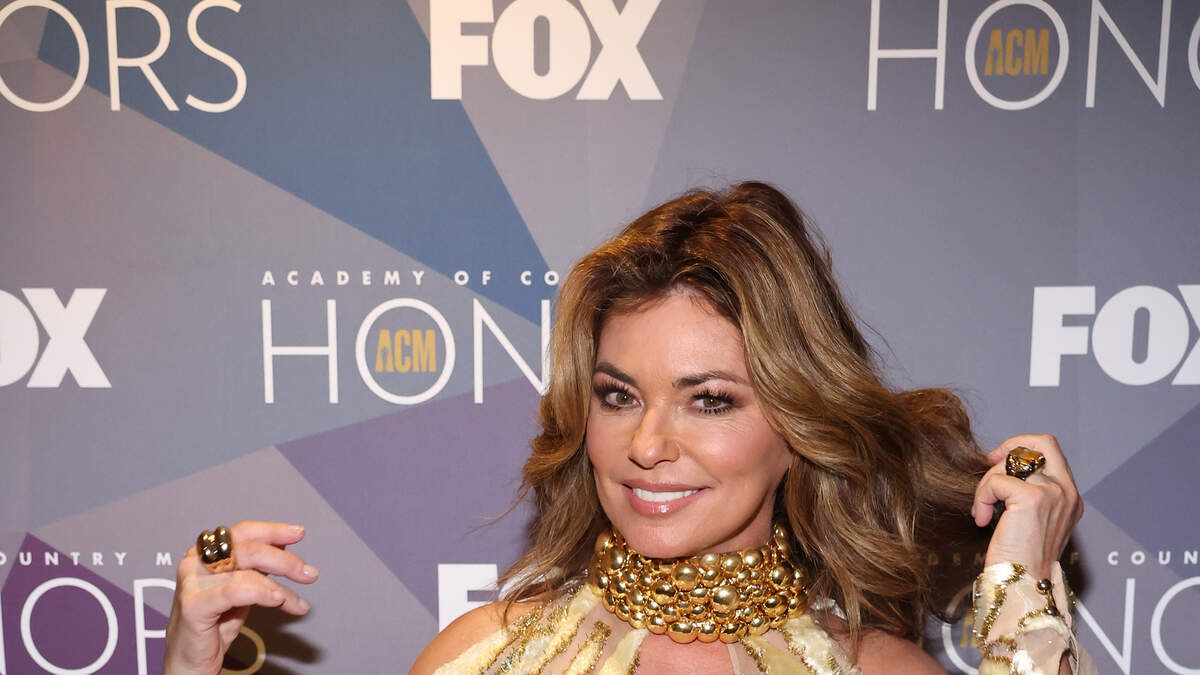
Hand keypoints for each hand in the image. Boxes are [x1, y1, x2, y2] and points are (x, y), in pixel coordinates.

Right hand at [164, 521, 317, 674]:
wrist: (190, 664)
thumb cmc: (214, 627)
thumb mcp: (242, 590)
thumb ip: (256, 567)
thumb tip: (284, 544)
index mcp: (205, 553)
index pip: (243, 532)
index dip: (273, 530)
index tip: (298, 533)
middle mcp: (195, 562)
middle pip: (249, 548)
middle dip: (284, 561)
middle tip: (309, 574)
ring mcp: (191, 582)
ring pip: (248, 572)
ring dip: (280, 587)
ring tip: (298, 603)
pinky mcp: (193, 605)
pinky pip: (235, 591)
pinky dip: (261, 593)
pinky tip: (278, 600)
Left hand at [972, 435, 1083, 578]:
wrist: (1023, 584)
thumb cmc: (1021, 558)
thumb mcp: (1033, 520)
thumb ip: (1029, 491)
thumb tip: (1002, 465)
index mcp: (1070, 497)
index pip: (1050, 450)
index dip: (1022, 448)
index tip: (998, 462)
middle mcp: (1067, 492)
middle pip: (1041, 442)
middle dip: (1010, 447)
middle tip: (989, 464)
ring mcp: (1053, 493)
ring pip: (1011, 463)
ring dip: (988, 484)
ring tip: (983, 510)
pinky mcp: (1032, 498)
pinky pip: (995, 482)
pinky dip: (981, 498)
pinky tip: (982, 519)